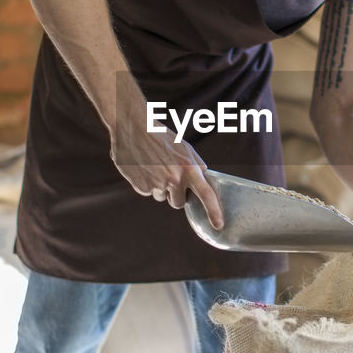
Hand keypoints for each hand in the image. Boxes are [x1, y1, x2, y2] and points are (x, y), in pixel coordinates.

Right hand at [109, 98, 222, 228]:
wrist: (134, 127)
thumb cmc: (162, 136)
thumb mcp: (185, 148)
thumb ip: (196, 166)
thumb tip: (206, 182)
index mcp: (189, 168)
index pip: (206, 194)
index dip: (214, 212)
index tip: (218, 225)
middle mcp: (174, 178)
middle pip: (179, 203)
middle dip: (176, 194)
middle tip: (169, 176)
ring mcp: (157, 184)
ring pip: (162, 197)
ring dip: (160, 188)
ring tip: (154, 167)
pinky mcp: (141, 186)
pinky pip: (147, 192)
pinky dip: (146, 183)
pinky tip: (143, 168)